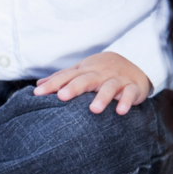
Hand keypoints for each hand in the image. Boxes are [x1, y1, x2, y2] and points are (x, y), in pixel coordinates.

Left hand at [33, 52, 150, 114]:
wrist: (134, 62)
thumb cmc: (102, 70)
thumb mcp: (82, 71)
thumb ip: (62, 78)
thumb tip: (38, 84)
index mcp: (86, 70)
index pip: (67, 76)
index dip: (53, 84)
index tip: (37, 93)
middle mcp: (100, 73)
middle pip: (86, 79)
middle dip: (74, 87)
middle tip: (62, 97)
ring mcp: (117, 79)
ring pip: (109, 87)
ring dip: (102, 97)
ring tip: (94, 110)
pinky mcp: (132, 87)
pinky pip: (129, 93)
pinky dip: (126, 101)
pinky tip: (120, 111)